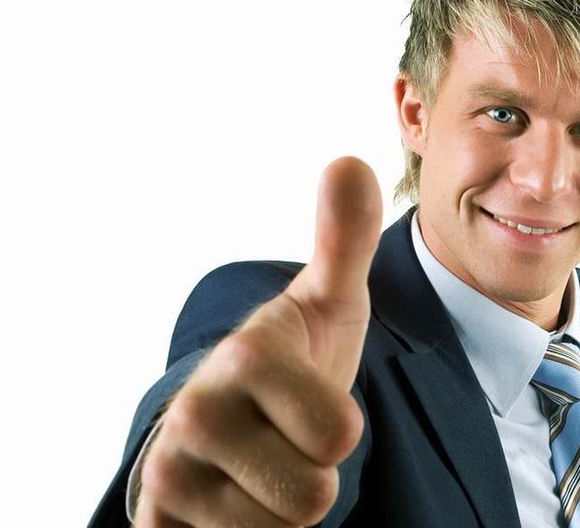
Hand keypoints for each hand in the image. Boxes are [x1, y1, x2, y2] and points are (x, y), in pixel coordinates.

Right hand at [134, 157, 381, 526]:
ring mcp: (173, 474)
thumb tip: (348, 160)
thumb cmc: (291, 360)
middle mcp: (198, 415)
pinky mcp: (160, 522)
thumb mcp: (327, 303)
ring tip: (264, 463)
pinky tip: (236, 495)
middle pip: (313, 495)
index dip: (341, 427)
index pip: (339, 435)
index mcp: (248, 356)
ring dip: (284, 504)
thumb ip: (343, 241)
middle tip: (289, 436)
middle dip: (313, 472)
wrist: (226, 416)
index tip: (310, 400)